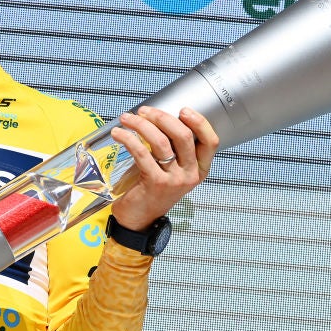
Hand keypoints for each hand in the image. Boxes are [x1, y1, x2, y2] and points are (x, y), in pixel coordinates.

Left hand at [109, 106, 219, 231]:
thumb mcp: (171, 170)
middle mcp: (190, 175)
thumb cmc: (152, 190)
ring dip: (141, 124)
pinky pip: (142, 153)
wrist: (138, 220)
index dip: (200, 122)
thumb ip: (172, 148)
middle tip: (144, 111)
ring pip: (161, 141)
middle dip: (162, 117)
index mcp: (199, 169)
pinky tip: (119, 133)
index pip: (211, 142)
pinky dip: (128, 138)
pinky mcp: (155, 183)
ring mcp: (174, 180)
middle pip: (183, 136)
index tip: (183, 110)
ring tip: (127, 119)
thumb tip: (157, 118)